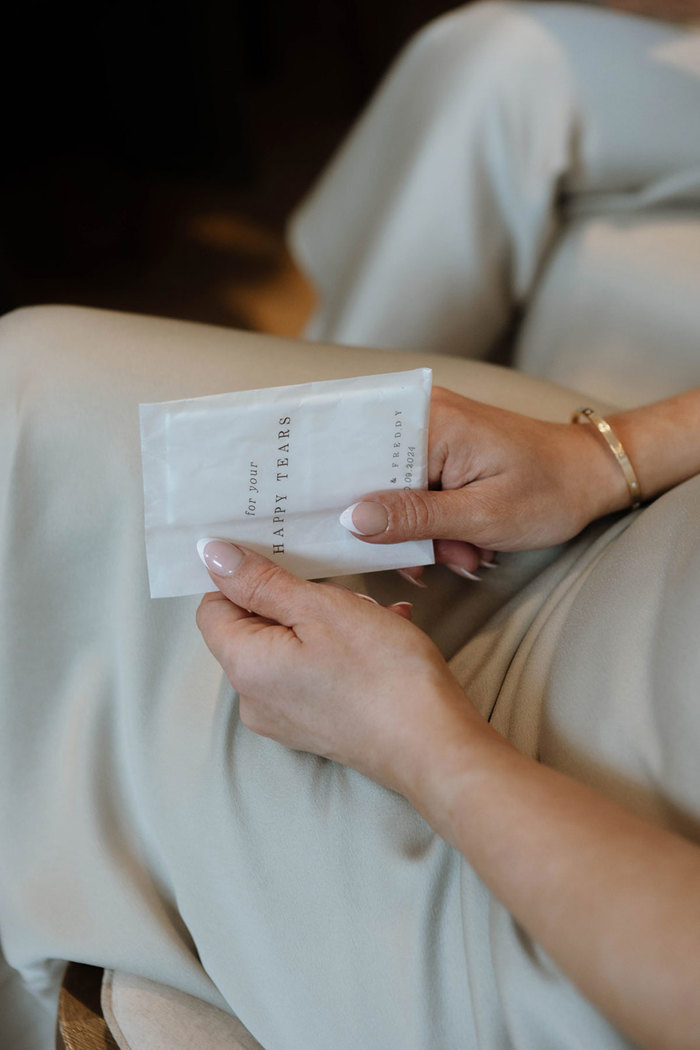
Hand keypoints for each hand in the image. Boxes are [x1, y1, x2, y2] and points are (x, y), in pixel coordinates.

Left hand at [196, 541, 480, 795]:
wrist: (435, 747)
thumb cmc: (383, 675)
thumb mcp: (320, 608)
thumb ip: (260, 581)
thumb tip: (212, 557)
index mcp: (245, 667)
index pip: (212, 607)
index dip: (243, 577)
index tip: (283, 558)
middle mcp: (254, 699)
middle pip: (253, 626)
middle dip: (294, 598)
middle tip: (341, 590)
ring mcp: (285, 718)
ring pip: (289, 646)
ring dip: (324, 620)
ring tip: (371, 614)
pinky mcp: (315, 727)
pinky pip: (311, 672)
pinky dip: (339, 649)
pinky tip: (381, 636)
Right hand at [340, 386, 629, 574]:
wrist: (592, 476)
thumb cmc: (549, 491)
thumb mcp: (482, 516)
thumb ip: (414, 518)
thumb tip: (351, 520)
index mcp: (428, 420)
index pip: (354, 448)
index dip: (332, 488)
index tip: (319, 524)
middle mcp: (422, 415)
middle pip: (368, 474)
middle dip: (394, 526)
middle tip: (437, 556)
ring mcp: (431, 432)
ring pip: (390, 491)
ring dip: (419, 532)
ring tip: (464, 551)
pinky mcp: (440, 450)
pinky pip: (412, 490)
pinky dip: (431, 524)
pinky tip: (462, 543)